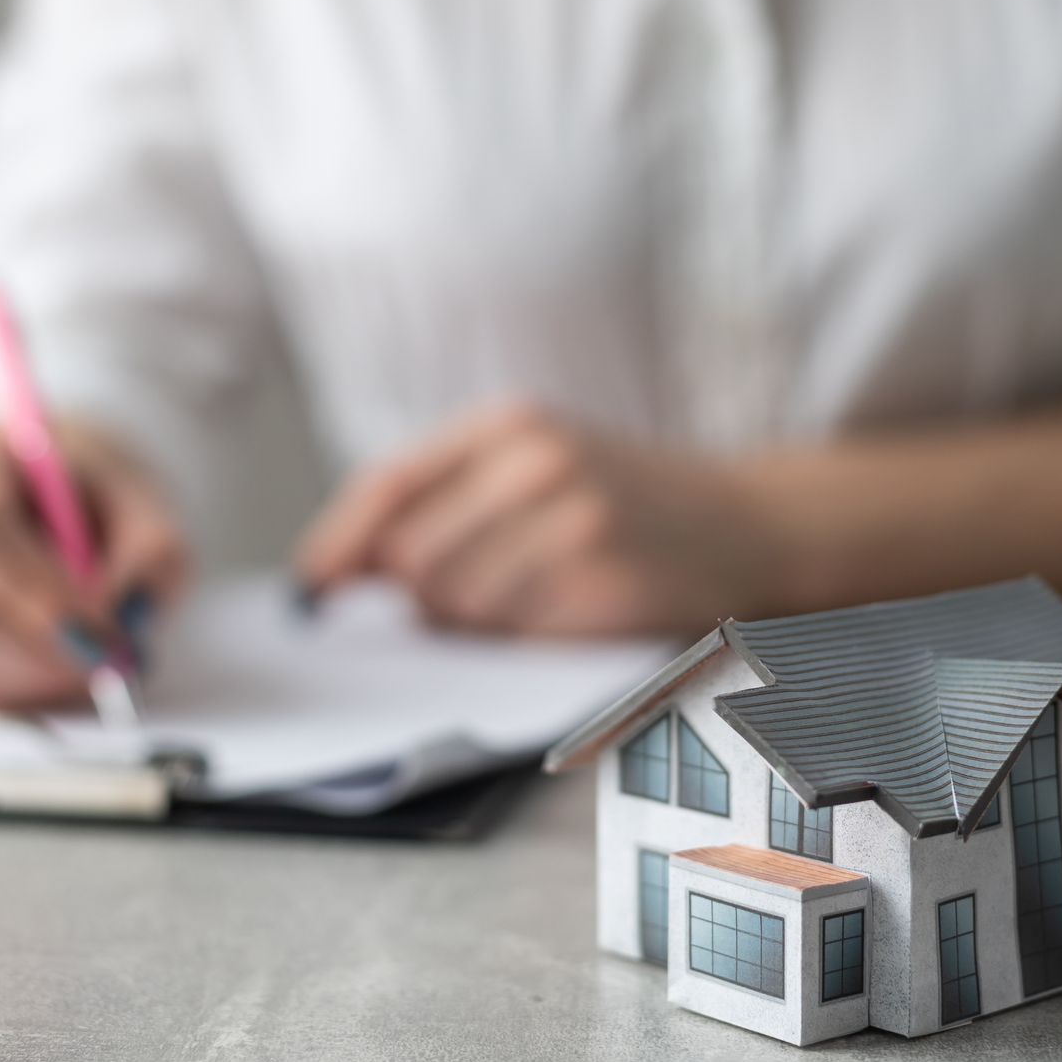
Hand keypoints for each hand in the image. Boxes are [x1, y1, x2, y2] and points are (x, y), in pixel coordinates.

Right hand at [0, 420, 184, 709]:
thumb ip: (151, 556)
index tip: (104, 639)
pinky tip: (34, 673)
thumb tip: (124, 621)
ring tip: (77, 666)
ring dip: (19, 679)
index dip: (36, 601)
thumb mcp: (146, 508)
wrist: (34, 497)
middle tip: (104, 667)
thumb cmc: (87, 500)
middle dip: (37, 652)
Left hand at [293, 401, 776, 636]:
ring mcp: (575, 520)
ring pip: (456, 602)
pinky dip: (522, 637)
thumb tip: (351, 569)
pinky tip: (565, 613)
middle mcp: (538, 461)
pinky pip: (514, 634)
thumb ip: (450, 497)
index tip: (312, 592)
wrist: (749, 522)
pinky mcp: (604, 581)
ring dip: (471, 621)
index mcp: (510, 424)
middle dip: (418, 597)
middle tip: (466, 600)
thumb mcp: (540, 462)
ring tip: (530, 599)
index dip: (338, 545)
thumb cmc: (627, 499)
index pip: (388, 486)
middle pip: (412, 558)